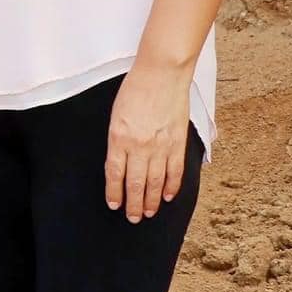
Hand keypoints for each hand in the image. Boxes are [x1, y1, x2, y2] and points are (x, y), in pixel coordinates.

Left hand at [105, 60, 193, 221]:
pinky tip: (167, 196)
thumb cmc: (135, 89)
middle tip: (133, 218)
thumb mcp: (116, 114)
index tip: (114, 204)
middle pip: (135, 183)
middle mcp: (139, 146)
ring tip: (148, 213)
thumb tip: (120, 162)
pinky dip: (171, 186)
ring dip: (151, 200)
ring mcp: (160, 146)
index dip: (114, 192)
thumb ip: (118, 139)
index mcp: (118, 138)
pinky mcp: (177, 142)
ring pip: (155, 182)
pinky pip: (174, 171)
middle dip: (133, 204)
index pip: (115, 174)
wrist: (161, 73)